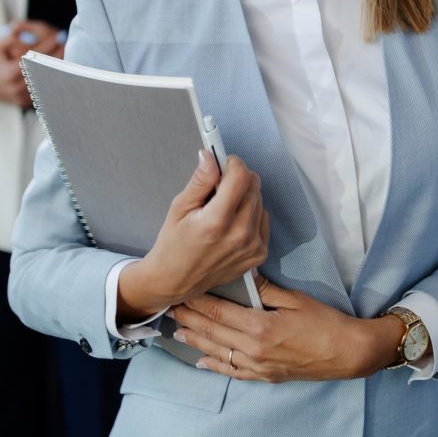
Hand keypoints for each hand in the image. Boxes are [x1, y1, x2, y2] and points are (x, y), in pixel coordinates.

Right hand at [0, 20, 64, 106]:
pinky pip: (44, 91)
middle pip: (45, 71)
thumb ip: (9, 38)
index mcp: (9, 73)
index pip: (35, 58)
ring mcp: (23, 98)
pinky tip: (63, 69)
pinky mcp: (27, 103)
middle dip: (59, 56)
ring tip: (68, 55)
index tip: (59, 36)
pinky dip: (54, 80)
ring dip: (60, 68)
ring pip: (47, 83)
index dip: (49, 46)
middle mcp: (17, 88)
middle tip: (68, 44)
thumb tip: (25, 30)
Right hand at [117, 152, 269, 322]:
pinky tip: (232, 222)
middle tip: (220, 185)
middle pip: (253, 185)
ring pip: (260, 200)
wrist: (176, 280)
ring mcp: (252, 246)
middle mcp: (239, 234)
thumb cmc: (174, 243)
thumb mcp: (179, 207)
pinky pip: (264, 218)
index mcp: (216, 221)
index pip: (240, 177)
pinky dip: (251, 214)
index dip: (232, 163)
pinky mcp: (259, 254)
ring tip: (223, 207)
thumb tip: (211, 156)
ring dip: (245, 195)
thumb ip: (200, 181)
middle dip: (238, 177)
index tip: (224, 163)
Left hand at [169, 277, 404, 382]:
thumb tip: (243, 276)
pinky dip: (215, 366)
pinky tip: (202, 361)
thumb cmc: (324, 321)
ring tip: (178, 331)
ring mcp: (258, 367)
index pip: (219, 313)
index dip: (198, 303)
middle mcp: (253, 349)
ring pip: (218, 354)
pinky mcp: (265, 377)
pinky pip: (234, 372)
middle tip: (170, 308)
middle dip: (190, 319)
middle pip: (213, 333)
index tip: (182, 292)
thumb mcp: (296, 299)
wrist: (347, 353)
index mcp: (259, 326)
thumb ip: (266, 290)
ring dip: (196, 342)